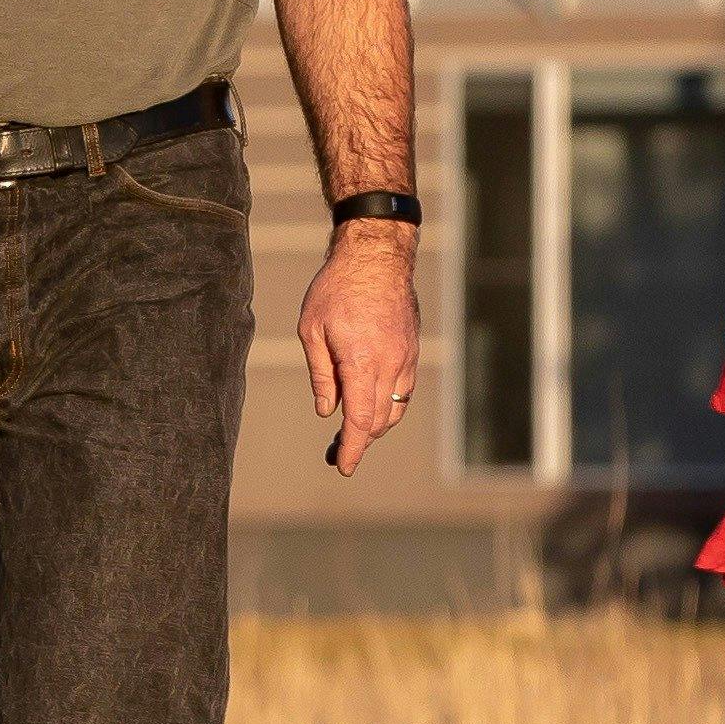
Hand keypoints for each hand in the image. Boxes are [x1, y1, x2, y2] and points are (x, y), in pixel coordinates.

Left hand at [299, 226, 419, 475]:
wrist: (377, 256)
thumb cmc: (336, 288)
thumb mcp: (312, 330)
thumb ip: (321, 375)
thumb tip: (326, 411)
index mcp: (362, 361)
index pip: (359, 419)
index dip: (352, 448)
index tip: (343, 467)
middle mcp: (390, 364)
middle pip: (378, 420)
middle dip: (358, 442)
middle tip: (334, 454)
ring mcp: (406, 358)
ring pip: (394, 408)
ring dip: (374, 426)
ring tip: (350, 434)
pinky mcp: (412, 351)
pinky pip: (402, 390)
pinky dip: (387, 406)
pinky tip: (369, 407)